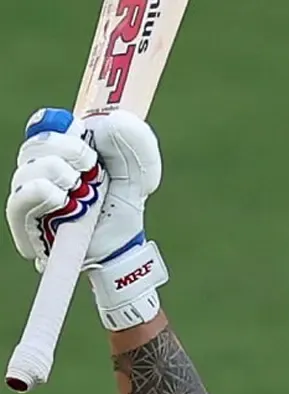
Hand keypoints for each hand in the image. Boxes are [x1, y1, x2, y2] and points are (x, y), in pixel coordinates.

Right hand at [6, 108, 169, 329]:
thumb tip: (110, 123)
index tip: (83, 131)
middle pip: (35, 144)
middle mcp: (39, 169)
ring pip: (26, 170)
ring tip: (83, 190)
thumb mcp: (140, 169)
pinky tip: (61, 196)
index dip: (58, 123)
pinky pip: (18, 202)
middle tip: (92, 167)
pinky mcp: (25, 224)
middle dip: (68, 150)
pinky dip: (39, 193)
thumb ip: (135, 141)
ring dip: (58, 173)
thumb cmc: (123, 203)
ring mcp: (30, 195)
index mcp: (62, 149)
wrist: (124, 244)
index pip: (44, 124)